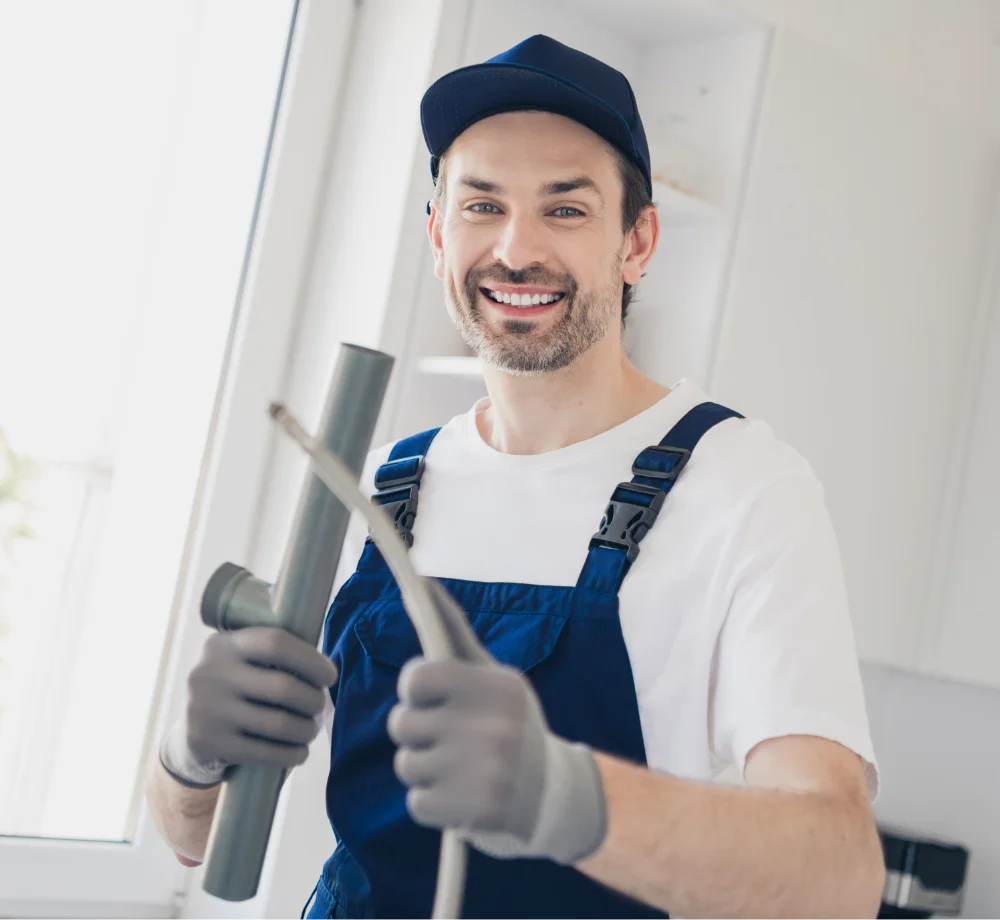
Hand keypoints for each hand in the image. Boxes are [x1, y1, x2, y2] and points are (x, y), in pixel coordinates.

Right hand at [159, 627, 337, 787]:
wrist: (190, 729)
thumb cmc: (236, 687)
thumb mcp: (242, 660)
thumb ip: (275, 655)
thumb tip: (325, 668)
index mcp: (224, 644)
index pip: (276, 643)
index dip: (311, 660)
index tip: (329, 676)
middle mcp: (211, 673)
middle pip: (283, 687)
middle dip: (312, 700)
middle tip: (319, 706)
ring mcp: (207, 709)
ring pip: (278, 724)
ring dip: (306, 730)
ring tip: (311, 730)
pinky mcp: (208, 743)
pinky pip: (263, 753)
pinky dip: (291, 754)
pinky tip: (300, 753)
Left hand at [386, 580, 606, 864]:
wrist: (555, 794)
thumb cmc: (511, 724)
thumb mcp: (493, 674)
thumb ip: (454, 631)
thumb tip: (422, 582)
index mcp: (494, 686)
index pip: (415, 677)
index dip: (416, 690)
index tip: (433, 699)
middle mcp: (490, 727)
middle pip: (401, 724)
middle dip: (417, 732)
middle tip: (451, 738)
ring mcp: (482, 772)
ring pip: (406, 765)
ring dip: (423, 769)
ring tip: (458, 768)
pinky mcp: (473, 811)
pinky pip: (416, 803)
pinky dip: (431, 803)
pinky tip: (460, 795)